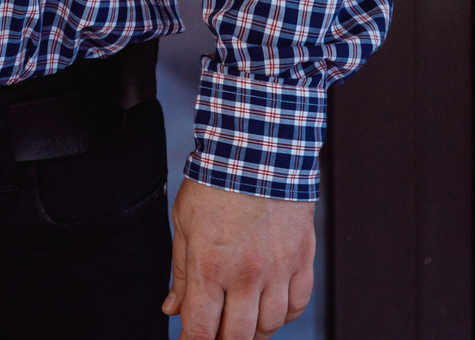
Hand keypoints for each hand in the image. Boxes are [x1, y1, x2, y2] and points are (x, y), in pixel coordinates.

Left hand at [162, 177, 314, 338]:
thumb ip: (181, 273)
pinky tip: (269, 308)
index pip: (202, 328)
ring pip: (270, 325)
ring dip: (254, 332)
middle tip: (216, 336)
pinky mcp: (302, 260)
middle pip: (238, 336)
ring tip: (241, 324)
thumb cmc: (215, 184)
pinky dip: (283, 314)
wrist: (258, 153)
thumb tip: (172, 308)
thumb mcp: (184, 225)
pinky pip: (297, 304)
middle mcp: (247, 274)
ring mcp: (278, 269)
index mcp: (211, 266)